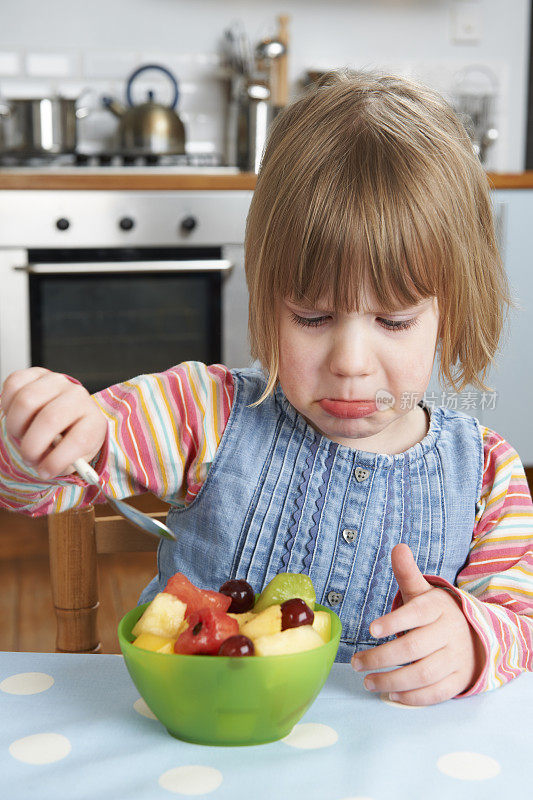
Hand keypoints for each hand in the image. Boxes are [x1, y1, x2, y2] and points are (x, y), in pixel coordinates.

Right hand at [1, 367, 106, 479]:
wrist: (67, 416)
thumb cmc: (70, 438)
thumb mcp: (75, 457)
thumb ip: (63, 463)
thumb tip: (46, 467)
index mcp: (93, 420)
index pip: (79, 439)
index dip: (57, 459)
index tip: (45, 472)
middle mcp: (78, 396)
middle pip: (50, 419)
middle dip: (32, 446)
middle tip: (28, 458)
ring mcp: (57, 381)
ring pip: (26, 401)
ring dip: (16, 426)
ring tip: (21, 436)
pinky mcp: (36, 373)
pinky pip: (13, 384)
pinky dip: (7, 405)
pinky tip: (16, 416)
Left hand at [351, 544, 484, 704]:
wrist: (475, 636)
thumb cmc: (436, 614)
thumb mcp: (423, 592)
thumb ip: (408, 573)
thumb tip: (398, 547)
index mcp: (438, 608)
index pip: (417, 614)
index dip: (395, 622)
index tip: (371, 629)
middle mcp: (449, 633)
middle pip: (415, 648)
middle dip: (382, 657)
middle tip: (356, 662)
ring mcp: (455, 658)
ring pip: (424, 674)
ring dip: (393, 680)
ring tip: (367, 681)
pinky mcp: (458, 680)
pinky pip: (436, 693)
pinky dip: (413, 698)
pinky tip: (390, 695)